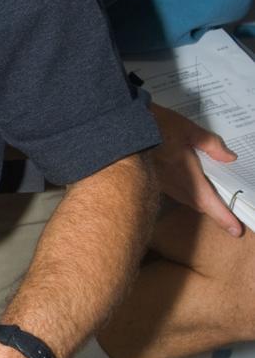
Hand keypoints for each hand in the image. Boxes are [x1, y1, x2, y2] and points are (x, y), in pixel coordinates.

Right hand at [150, 103, 242, 236]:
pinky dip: (187, 193)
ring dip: (200, 202)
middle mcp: (175, 185)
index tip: (235, 229)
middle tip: (228, 215)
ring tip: (211, 197)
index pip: (209, 202)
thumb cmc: (155, 128)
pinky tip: (187, 182)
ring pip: (187, 199)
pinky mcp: (153, 181)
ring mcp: (163, 185)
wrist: (122, 130)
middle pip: (199, 204)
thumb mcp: (188, 129)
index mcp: (188, 175)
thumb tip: (229, 157)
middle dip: (214, 210)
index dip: (224, 217)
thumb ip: (211, 144)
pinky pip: (175, 192)